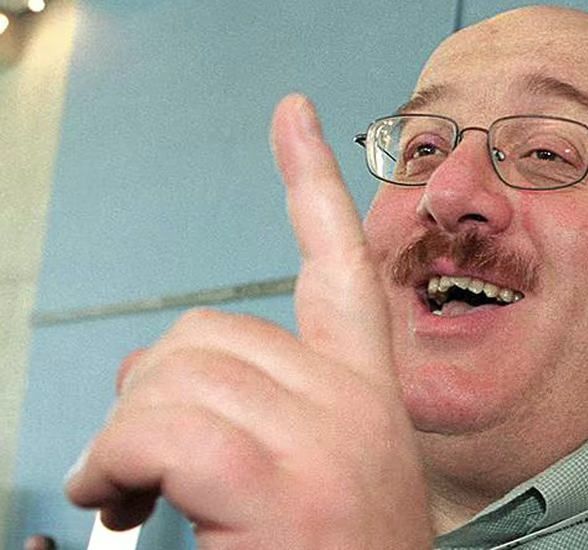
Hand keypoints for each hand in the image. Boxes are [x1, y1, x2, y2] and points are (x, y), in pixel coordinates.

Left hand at [65, 94, 432, 548]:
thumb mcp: (316, 477)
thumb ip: (261, 406)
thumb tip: (156, 369)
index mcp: (365, 399)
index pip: (340, 268)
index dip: (311, 184)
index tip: (290, 117)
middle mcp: (355, 407)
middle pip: (208, 332)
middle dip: (148, 395)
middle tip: (140, 468)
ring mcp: (324, 443)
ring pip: (174, 377)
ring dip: (122, 440)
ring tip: (129, 497)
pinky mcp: (284, 486)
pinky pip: (162, 430)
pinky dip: (114, 467)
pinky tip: (120, 506)